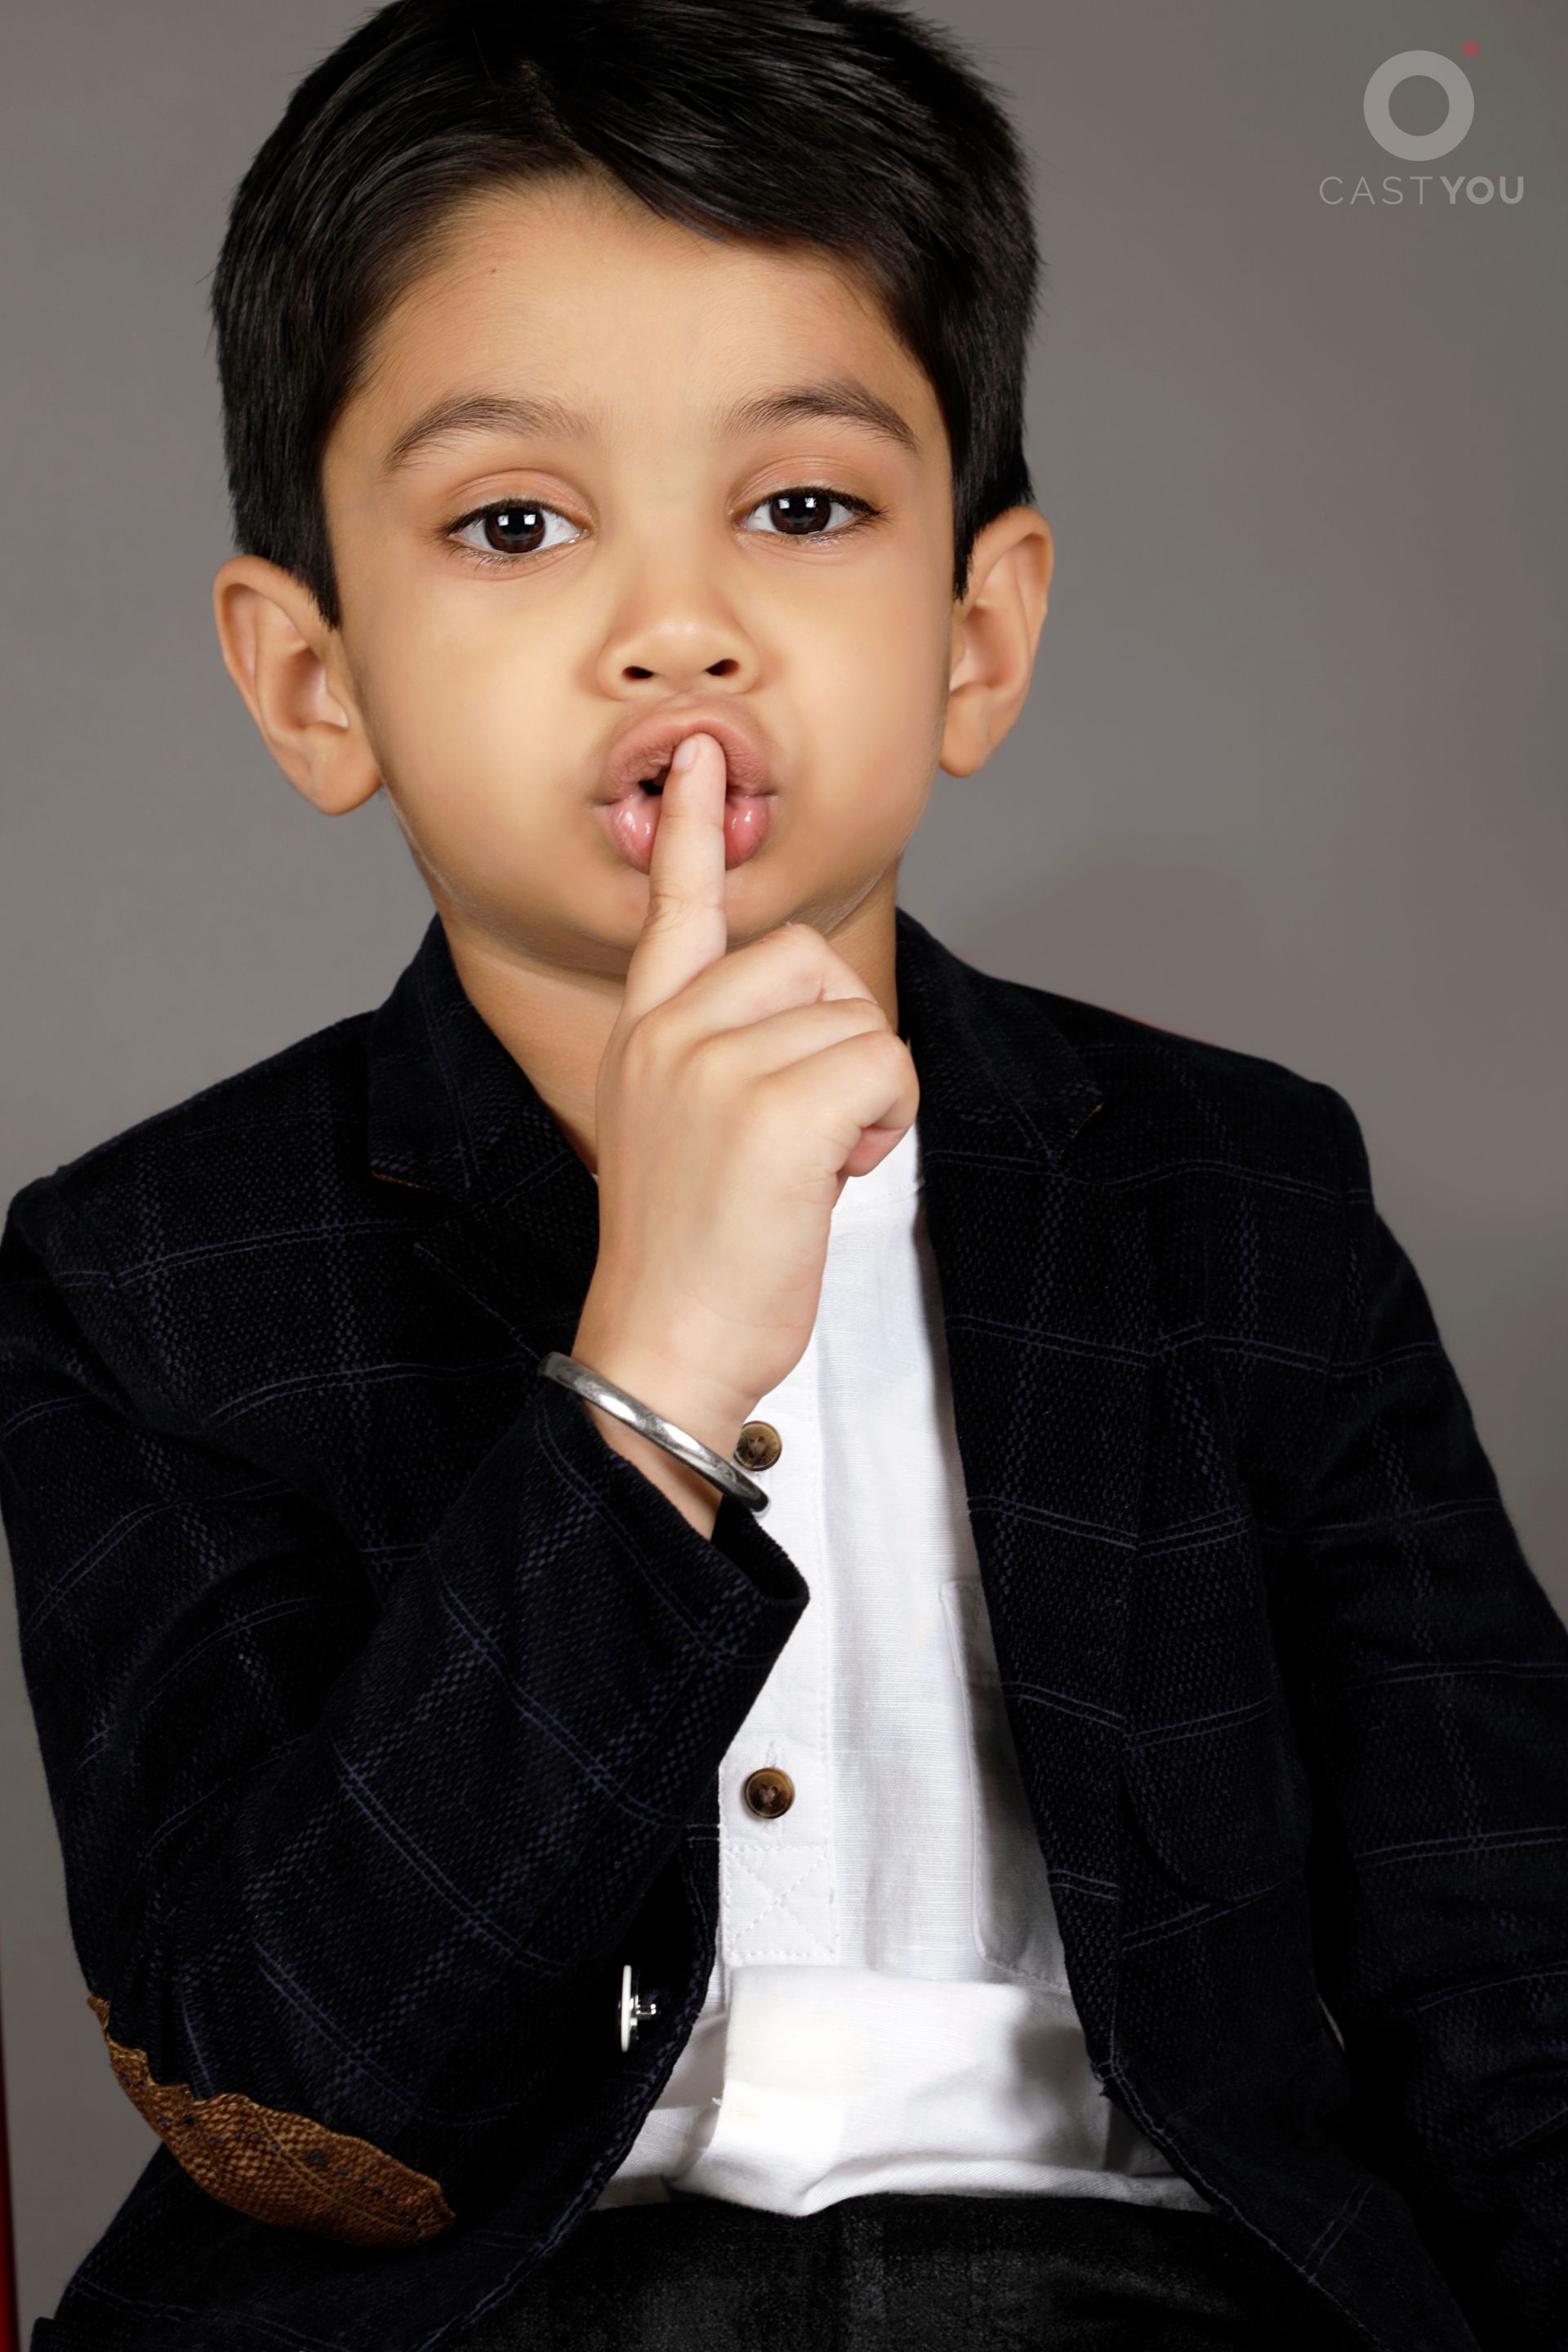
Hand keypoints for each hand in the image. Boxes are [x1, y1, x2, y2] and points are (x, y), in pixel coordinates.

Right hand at [571, 731, 919, 1478]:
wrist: (663, 1346)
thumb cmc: (690, 1250)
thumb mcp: (673, 1126)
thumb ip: (716, 1050)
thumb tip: (809, 1012)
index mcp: (645, 1031)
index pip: (673, 906)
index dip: (689, 828)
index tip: (697, 756)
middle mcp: (671, 1031)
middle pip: (808, 958)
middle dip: (837, 1036)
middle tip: (803, 1128)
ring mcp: (716, 1064)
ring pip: (857, 1019)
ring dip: (865, 1093)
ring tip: (808, 1165)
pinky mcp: (774, 1110)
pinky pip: (884, 1065)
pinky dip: (886, 1124)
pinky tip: (833, 1175)